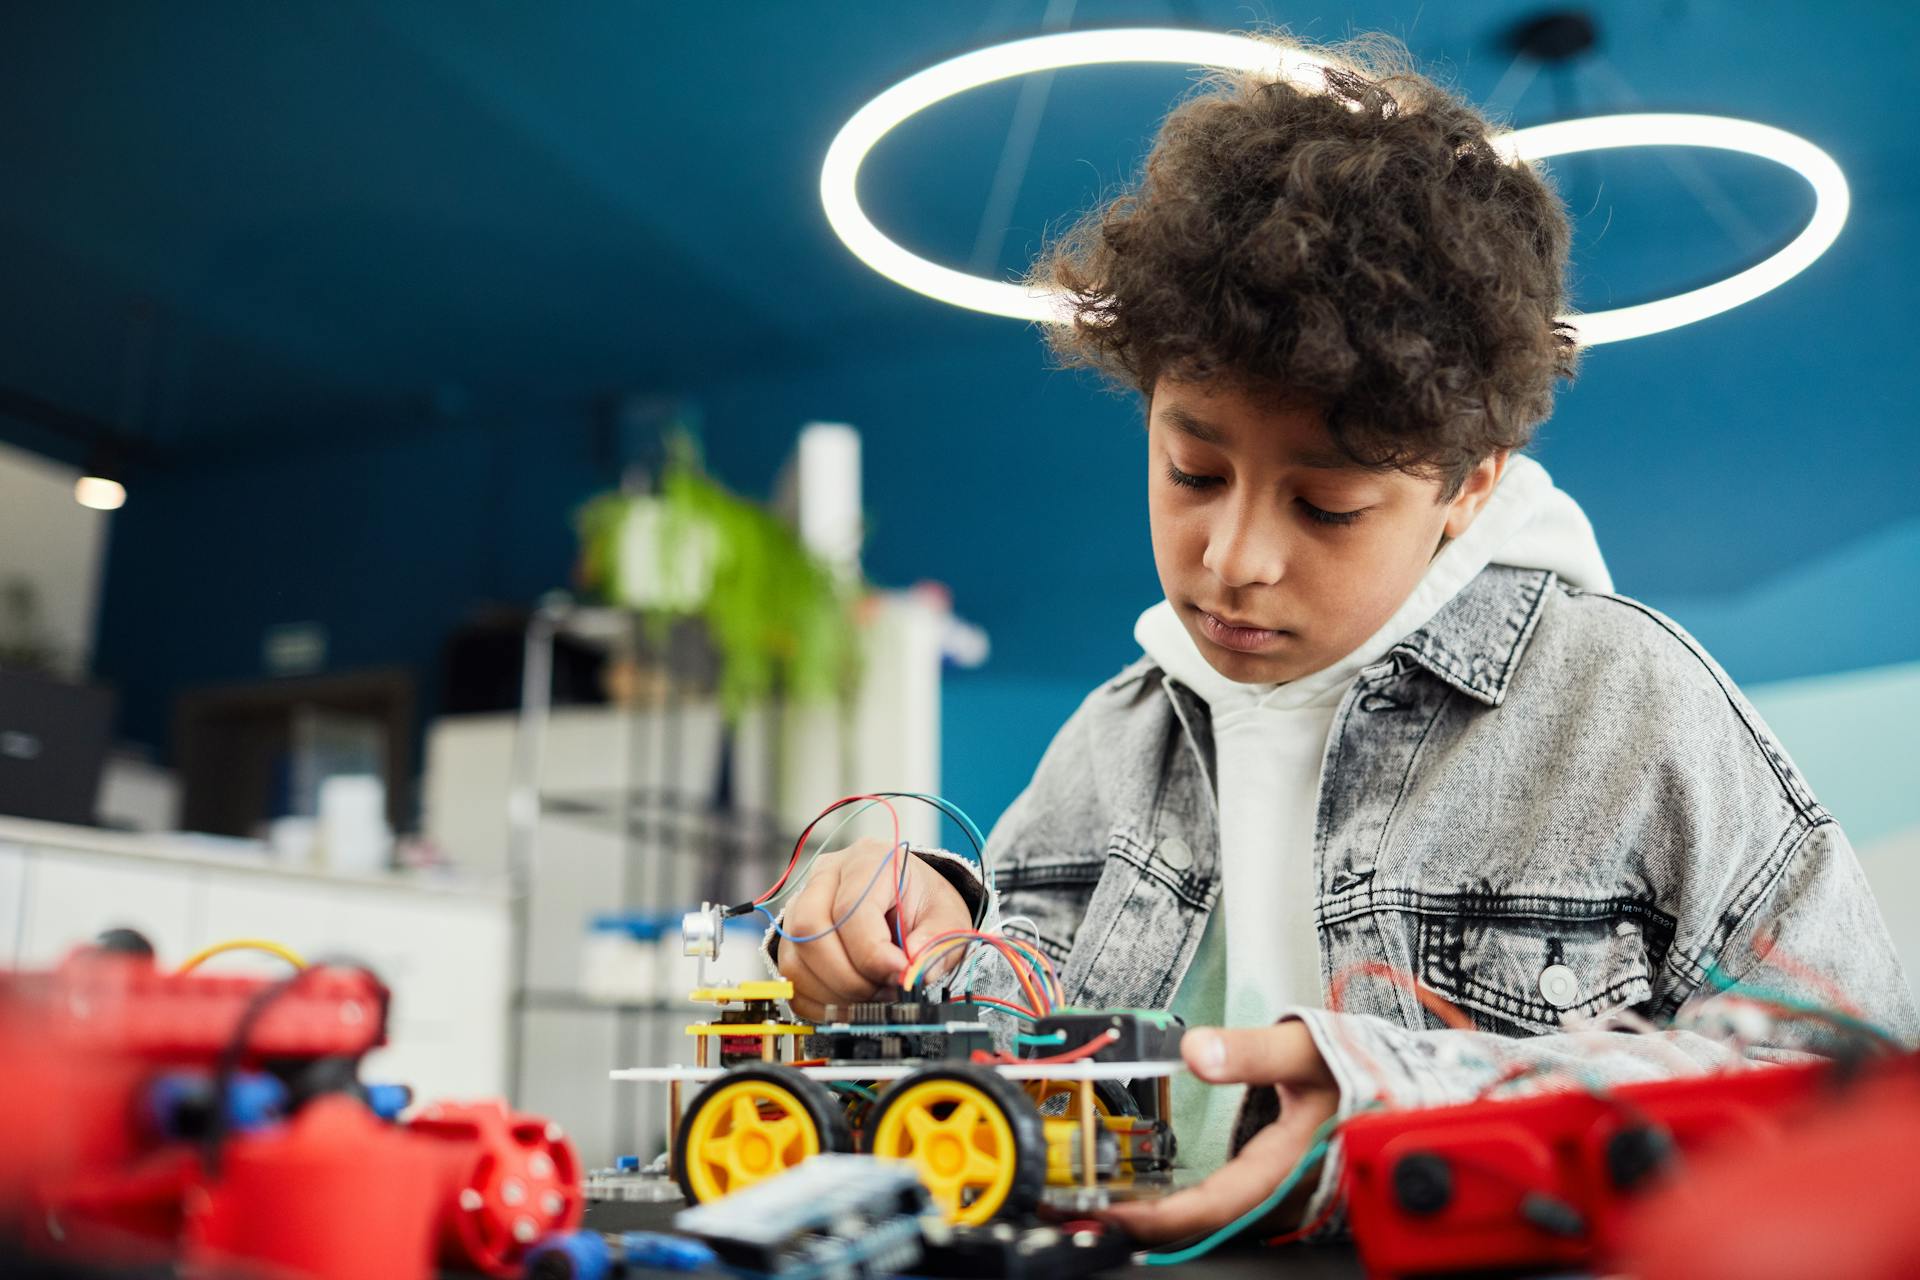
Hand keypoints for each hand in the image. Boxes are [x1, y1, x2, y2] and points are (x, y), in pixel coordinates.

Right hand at [773, 837, 972, 1020]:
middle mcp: (826, 877)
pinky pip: (791, 976)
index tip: (899, 976)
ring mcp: (801, 904)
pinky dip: (819, 1001)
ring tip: (872, 997)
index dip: (872, 954)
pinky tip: (850, 1002)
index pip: (850, 910)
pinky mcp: (792, 935)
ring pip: (796, 957)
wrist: (908, 897)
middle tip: (883, 992)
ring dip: (834, 992)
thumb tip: (912, 970)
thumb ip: (938, 941)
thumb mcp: (948, 915)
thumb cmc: (923, 902)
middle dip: (849, 977)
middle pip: (811, 930)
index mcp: (868, 860)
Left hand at [1102, 1021, 1338, 1244]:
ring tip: (1113, 1208)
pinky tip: (1159, 1200)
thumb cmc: (1358, 1070)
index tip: (1116, 1214)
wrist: (1397, 1085)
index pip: (1218, 1204)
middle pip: (1210, 1223)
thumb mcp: (1304, 1049)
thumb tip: (1197, 1051)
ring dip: (1166, 1218)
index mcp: (1291, 1164)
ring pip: (1218, 1220)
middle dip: (1151, 1223)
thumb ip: (1252, 1051)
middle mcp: (1286, 1192)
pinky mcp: (1279, 1189)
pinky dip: (1188, 1208)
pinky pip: (1228, 1209)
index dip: (1164, 1216)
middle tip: (1093, 1212)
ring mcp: (1283, 1195)